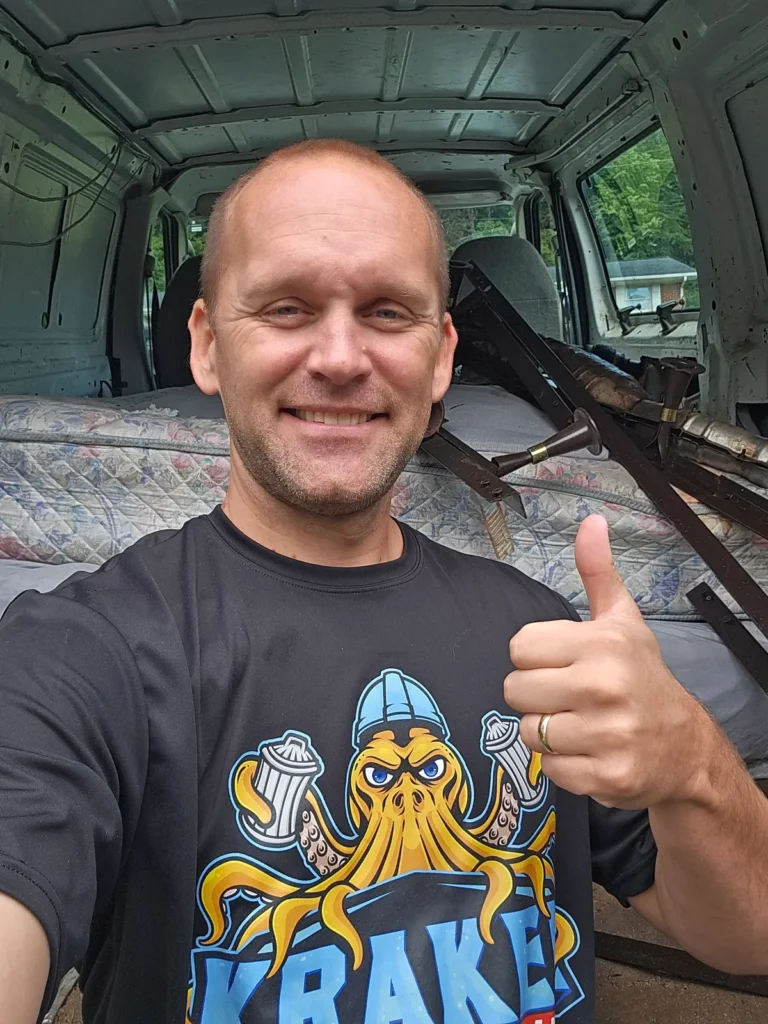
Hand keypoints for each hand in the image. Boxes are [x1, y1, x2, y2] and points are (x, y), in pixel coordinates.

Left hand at [504, 514, 715, 808]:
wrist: (686, 746)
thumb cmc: (642, 676)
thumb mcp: (622, 620)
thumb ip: (597, 571)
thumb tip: (591, 521)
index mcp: (601, 644)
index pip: (518, 647)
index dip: (536, 657)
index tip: (562, 663)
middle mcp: (603, 687)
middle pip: (514, 690)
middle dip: (536, 695)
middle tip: (568, 697)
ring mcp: (607, 735)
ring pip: (528, 733)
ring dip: (546, 732)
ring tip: (579, 724)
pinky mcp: (607, 777)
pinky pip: (550, 769)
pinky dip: (564, 765)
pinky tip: (590, 752)